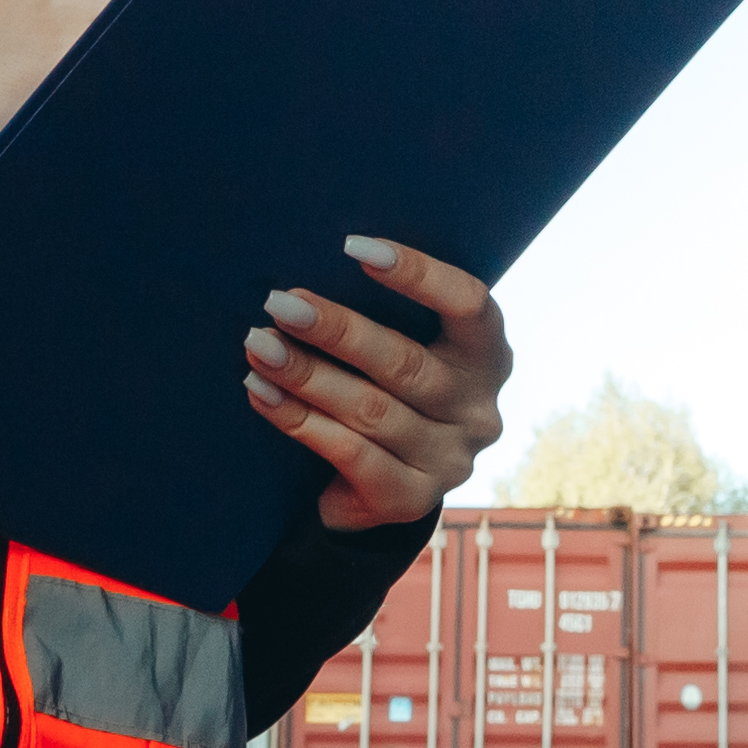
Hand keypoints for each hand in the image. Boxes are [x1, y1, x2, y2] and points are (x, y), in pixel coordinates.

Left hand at [247, 238, 511, 533]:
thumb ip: (386, 316)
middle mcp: (478, 410)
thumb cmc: (387, 390)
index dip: (418, 274)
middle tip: (280, 303)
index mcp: (488, 357)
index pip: (469, 304)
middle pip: (404, 362)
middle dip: (335, 329)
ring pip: (369, 409)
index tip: (352, 247)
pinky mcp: (411, 499)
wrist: (377, 488)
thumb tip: (313, 273)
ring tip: (258, 346)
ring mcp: (450, 460)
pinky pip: (349, 453)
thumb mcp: (407, 350)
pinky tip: (261, 393)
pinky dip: (298, 419)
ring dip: (306, 374)